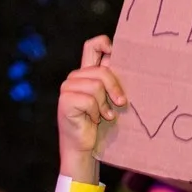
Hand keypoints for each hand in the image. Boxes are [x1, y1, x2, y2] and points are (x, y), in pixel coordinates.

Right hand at [56, 36, 126, 165]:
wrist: (85, 148)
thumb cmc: (100, 125)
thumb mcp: (111, 100)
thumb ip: (114, 82)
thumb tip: (126, 64)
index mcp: (87, 73)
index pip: (92, 46)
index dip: (104, 44)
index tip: (116, 53)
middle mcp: (76, 76)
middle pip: (102, 70)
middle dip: (115, 88)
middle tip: (121, 103)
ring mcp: (68, 87)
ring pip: (96, 85)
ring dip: (104, 104)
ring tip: (104, 115)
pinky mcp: (65, 100)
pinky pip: (89, 100)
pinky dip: (95, 112)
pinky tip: (94, 120)